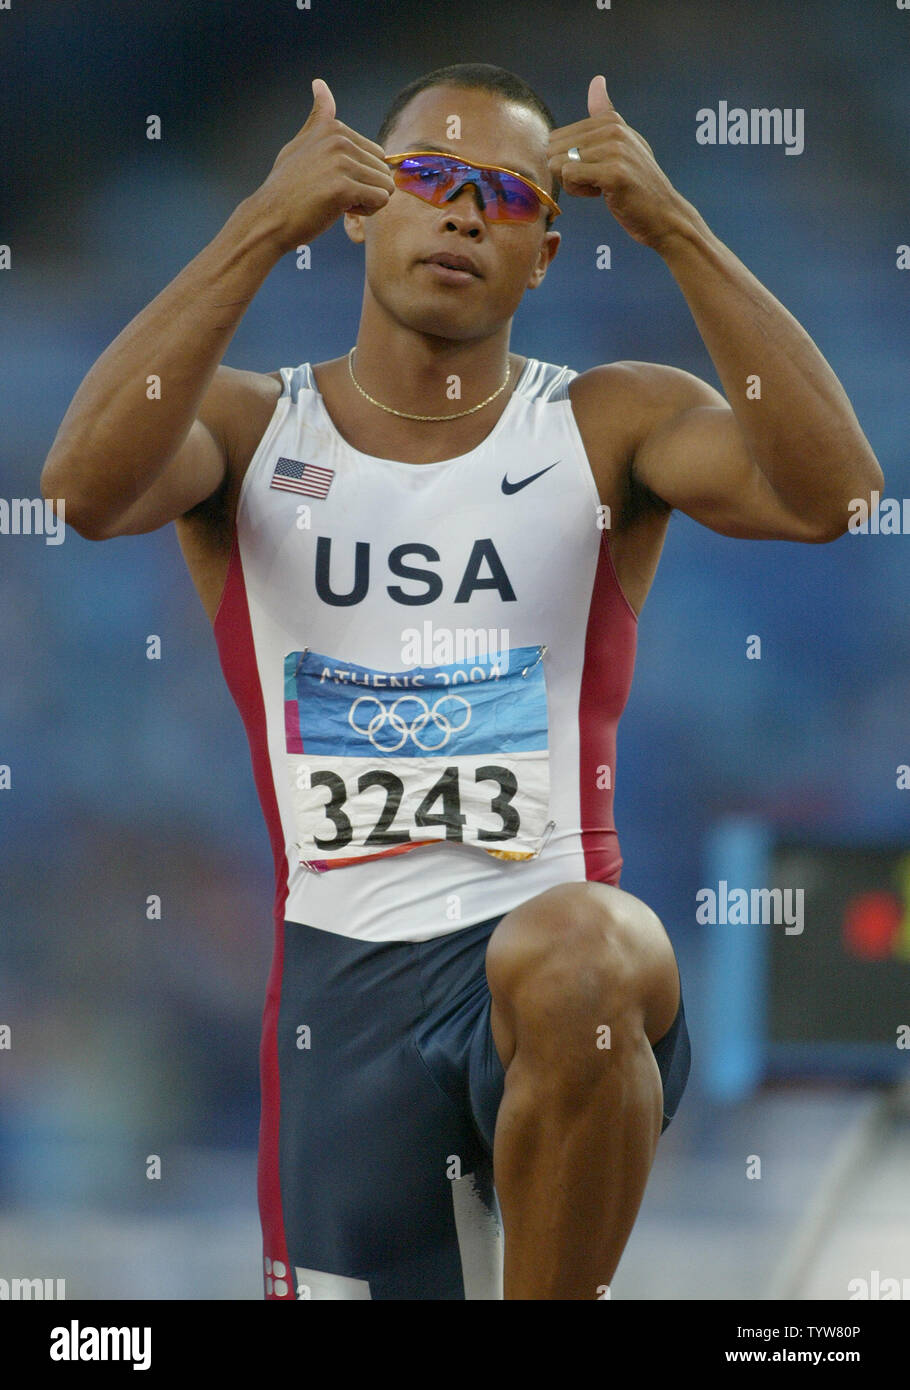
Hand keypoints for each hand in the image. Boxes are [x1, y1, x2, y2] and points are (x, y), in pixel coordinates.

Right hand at [251, 78, 395, 253]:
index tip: (332, 180)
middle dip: (366, 188)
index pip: (376, 154)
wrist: (270, 217)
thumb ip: (319, 118)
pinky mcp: (343, 187)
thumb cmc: (288, 187)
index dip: (360, 174)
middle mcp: (338, 140)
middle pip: (383, 170)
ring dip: (367, 201)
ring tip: (337, 202)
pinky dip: (366, 211)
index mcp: (333, 128)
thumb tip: (320, 83)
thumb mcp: (301, 143)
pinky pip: (380, 201)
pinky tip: (341, 210)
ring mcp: (341, 162)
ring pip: (385, 186)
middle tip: (335, 195)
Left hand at [548, 76, 686, 248]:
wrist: (663, 214)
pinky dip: (579, 191)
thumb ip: (605, 114)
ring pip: (559, 164)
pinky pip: (569, 176)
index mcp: (610, 120)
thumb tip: (597, 79)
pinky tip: (601, 193)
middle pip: (554, 150)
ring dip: (573, 184)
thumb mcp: (624, 142)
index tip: (593, 169)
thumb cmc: (637, 183)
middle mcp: (612, 129)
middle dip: (566, 172)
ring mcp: (614, 150)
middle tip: (594, 181)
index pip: (557, 137)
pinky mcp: (613, 173)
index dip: (568, 160)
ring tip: (599, 187)